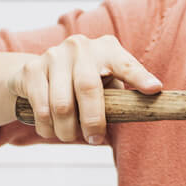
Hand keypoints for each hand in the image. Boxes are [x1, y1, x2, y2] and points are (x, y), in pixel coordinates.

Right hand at [7, 34, 161, 143]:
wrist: (39, 71)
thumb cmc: (84, 82)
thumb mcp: (106, 84)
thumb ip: (121, 98)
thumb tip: (143, 114)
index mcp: (107, 49)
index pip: (126, 65)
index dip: (140, 77)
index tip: (154, 89)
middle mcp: (80, 47)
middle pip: (88, 88)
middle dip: (92, 119)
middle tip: (95, 139)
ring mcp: (54, 55)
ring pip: (61, 104)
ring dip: (67, 129)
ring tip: (70, 136)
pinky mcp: (31, 69)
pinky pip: (41, 108)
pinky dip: (47, 127)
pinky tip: (52, 129)